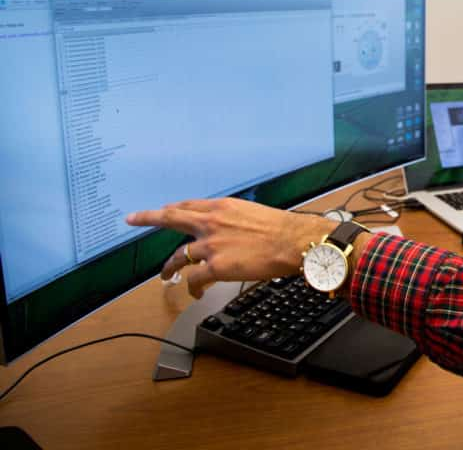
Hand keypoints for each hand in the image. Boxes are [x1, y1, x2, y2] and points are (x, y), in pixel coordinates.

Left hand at [126, 197, 330, 297]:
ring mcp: (211, 245)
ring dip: (169, 266)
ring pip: (179, 255)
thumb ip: (234, 219)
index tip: (161, 209)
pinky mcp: (216, 266)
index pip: (188, 205)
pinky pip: (195, 279)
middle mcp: (211, 223)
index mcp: (222, 208)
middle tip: (133, 219)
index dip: (171, 208)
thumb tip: (230, 228)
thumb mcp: (253, 213)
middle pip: (171, 218)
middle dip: (148, 218)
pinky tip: (194, 293)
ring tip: (165, 275)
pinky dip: (192, 288)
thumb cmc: (281, 228)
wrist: (292, 241)